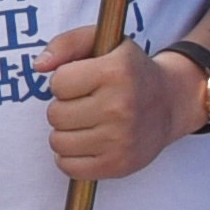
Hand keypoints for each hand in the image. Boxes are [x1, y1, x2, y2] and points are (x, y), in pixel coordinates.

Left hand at [35, 22, 203, 183]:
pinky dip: (70, 156)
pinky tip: (86, 142)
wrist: (170, 102)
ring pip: (58, 141)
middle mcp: (120, 106)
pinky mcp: (118, 165)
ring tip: (86, 122)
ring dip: (65, 132)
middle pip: (55, 114)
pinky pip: (69, 167)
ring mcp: (121, 140)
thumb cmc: (128, 70)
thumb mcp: (102, 42)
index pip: (58, 82)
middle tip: (86, 102)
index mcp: (116, 72)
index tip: (82, 80)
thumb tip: (38, 65)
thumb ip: (66, 44)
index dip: (65, 80)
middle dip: (64, 106)